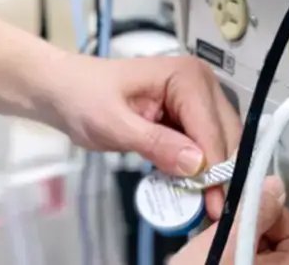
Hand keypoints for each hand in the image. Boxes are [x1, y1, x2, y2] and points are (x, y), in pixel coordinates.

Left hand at [40, 55, 240, 216]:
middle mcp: (200, 84)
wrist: (62, 90)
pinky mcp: (187, 116)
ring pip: (220, 146)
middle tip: (206, 212)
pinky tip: (185, 187)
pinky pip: (203, 147)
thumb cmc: (82, 98)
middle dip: (217, 175)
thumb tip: (197, 164)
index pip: (212, 131)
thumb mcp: (113, 123)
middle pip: (225, 139)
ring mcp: (196, 100)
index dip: (215, 171)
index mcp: (186, 77)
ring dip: (209, 175)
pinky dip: (197, 169)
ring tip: (197, 204)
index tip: (212, 207)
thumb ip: (155, 143)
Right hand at [172, 176, 288, 263]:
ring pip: (257, 251)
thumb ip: (252, 214)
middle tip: (222, 224)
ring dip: (234, 238)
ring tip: (209, 242)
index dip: (273, 215)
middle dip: (249, 226)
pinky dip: (226, 253)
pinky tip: (206, 256)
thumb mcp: (223, 245)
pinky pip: (242, 260)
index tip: (245, 209)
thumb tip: (273, 187)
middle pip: (278, 242)